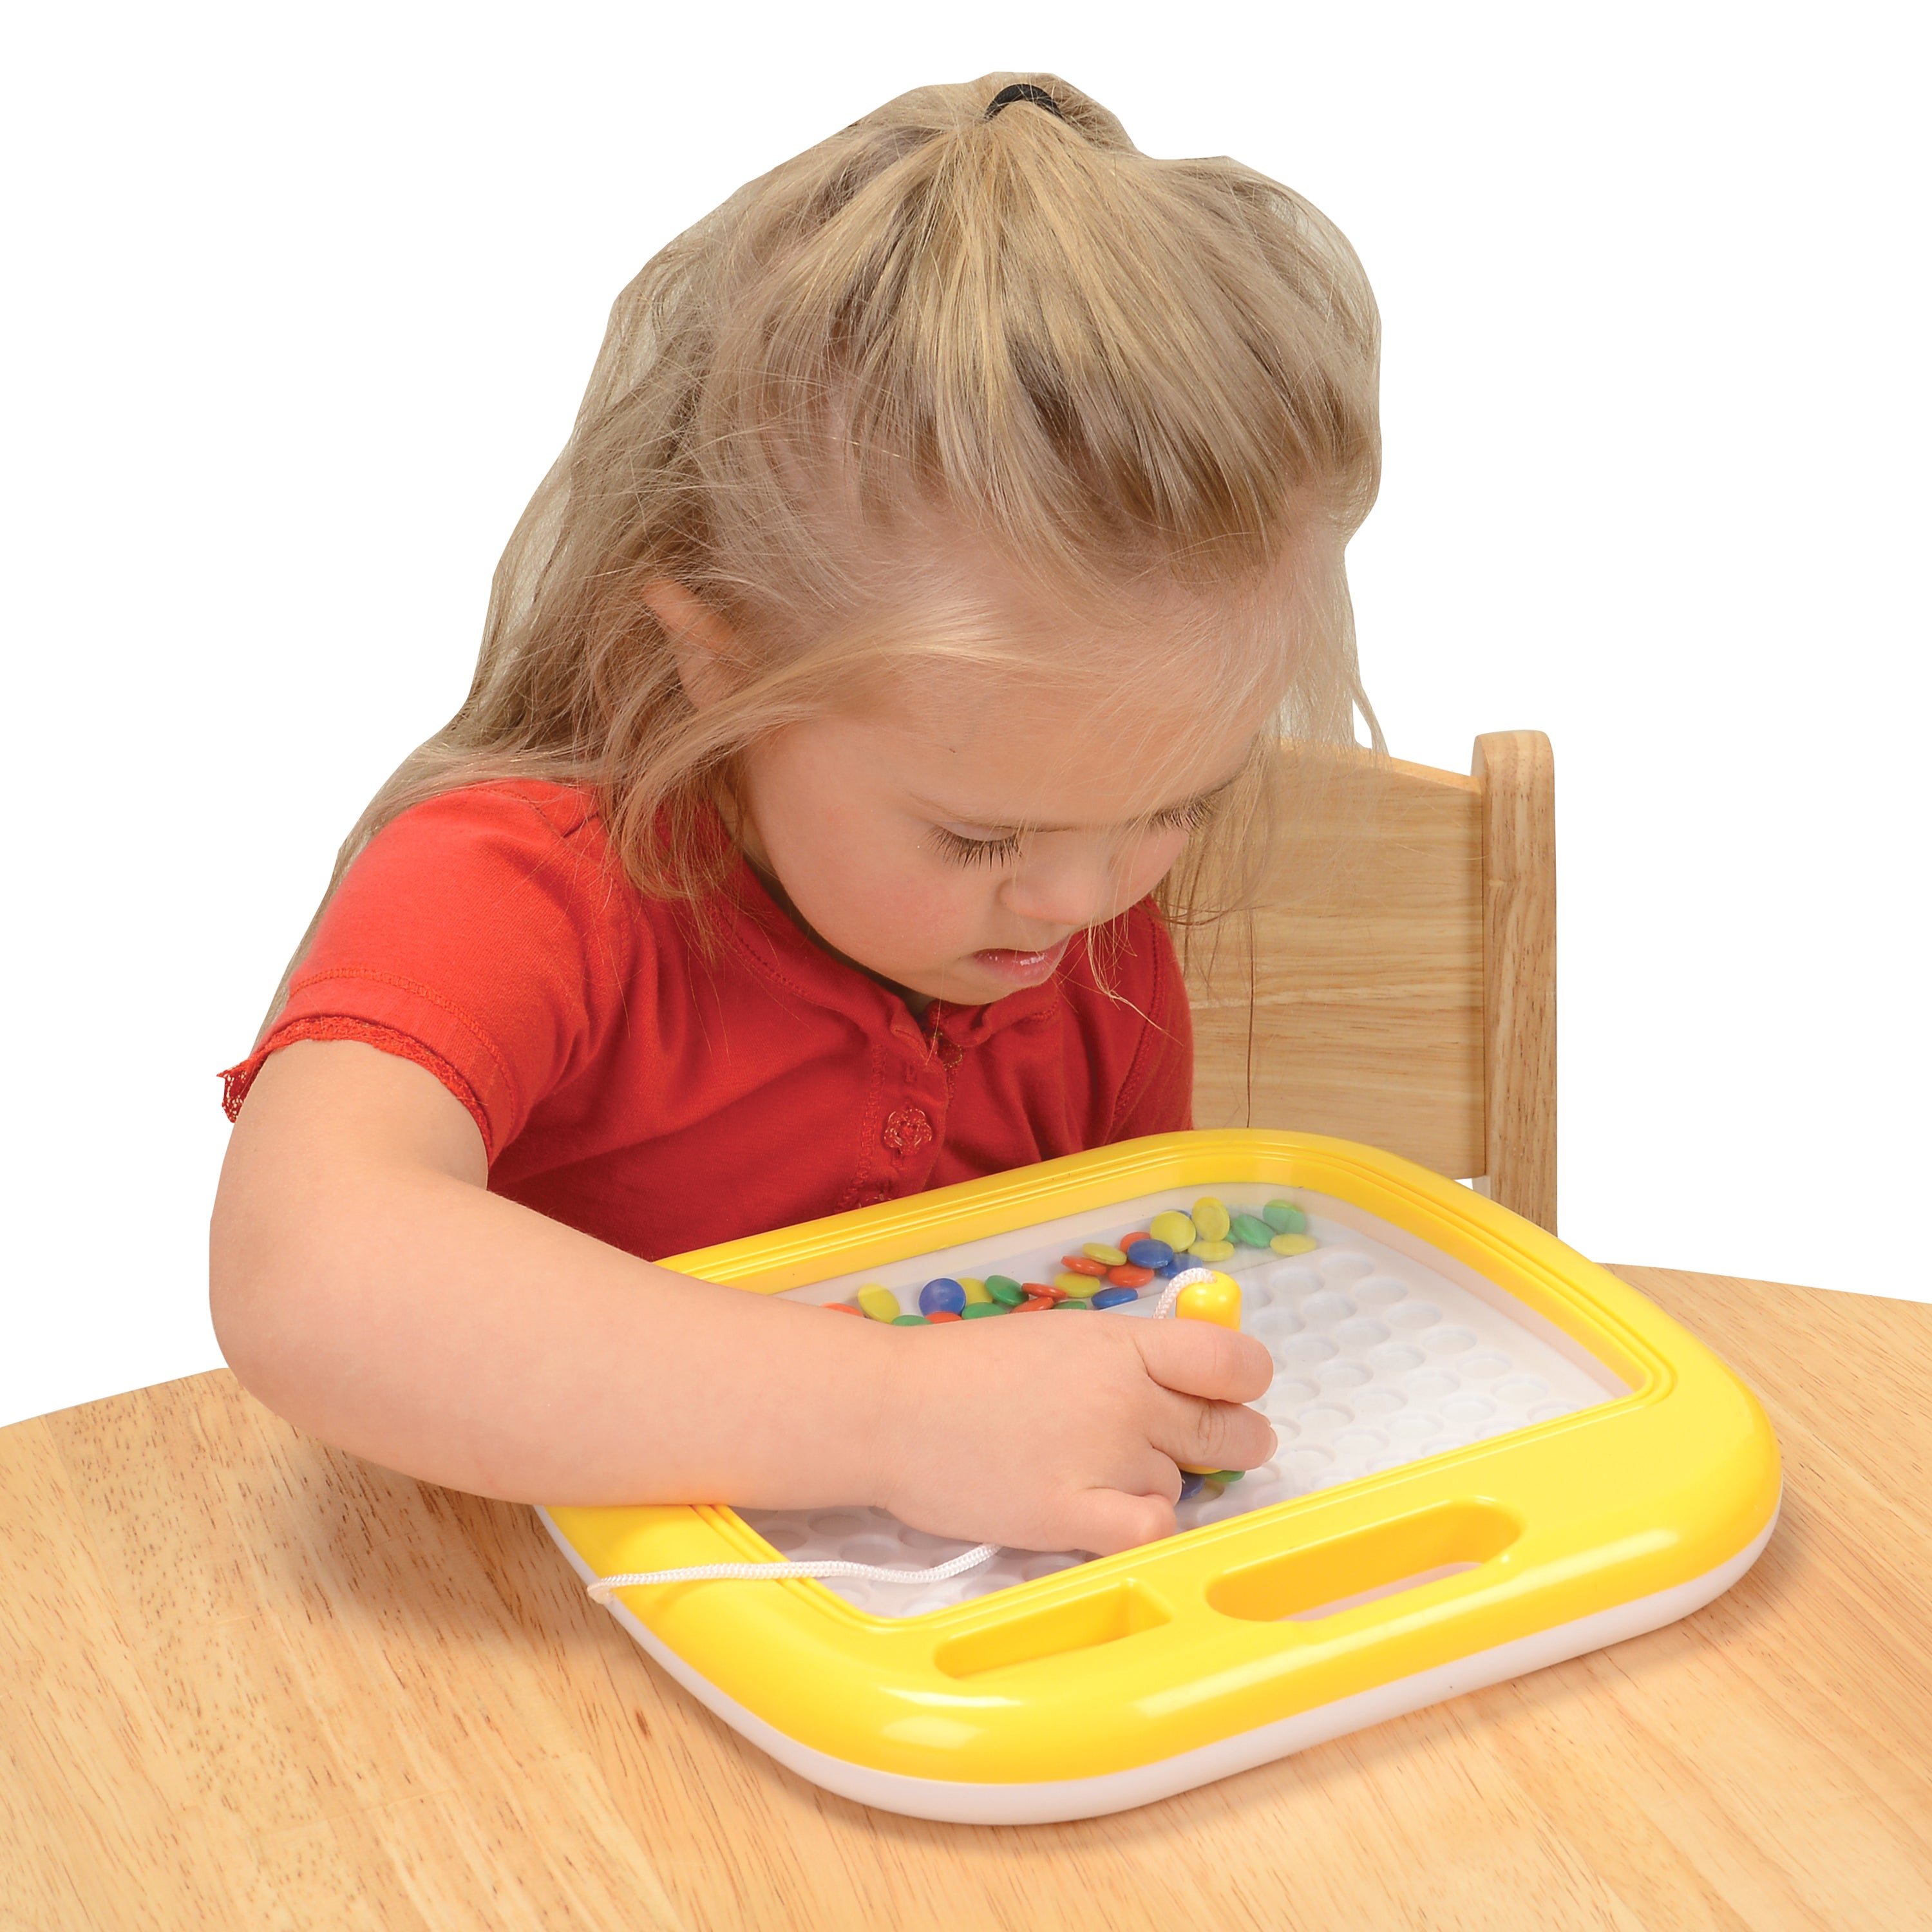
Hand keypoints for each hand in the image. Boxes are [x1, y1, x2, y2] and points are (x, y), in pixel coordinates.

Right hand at [863, 1310, 1274, 1555]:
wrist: (890, 1409)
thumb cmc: (964, 1371)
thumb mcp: (1059, 1337)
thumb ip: (1127, 1356)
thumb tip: (1188, 1378)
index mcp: (1123, 1343)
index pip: (1233, 1362)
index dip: (1247, 1382)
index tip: (1234, 1394)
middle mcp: (1126, 1397)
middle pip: (1227, 1430)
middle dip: (1232, 1442)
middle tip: (1212, 1447)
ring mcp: (1104, 1457)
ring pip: (1179, 1486)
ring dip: (1153, 1486)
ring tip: (1092, 1472)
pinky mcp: (1073, 1516)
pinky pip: (1150, 1531)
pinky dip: (1141, 1528)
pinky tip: (1107, 1515)